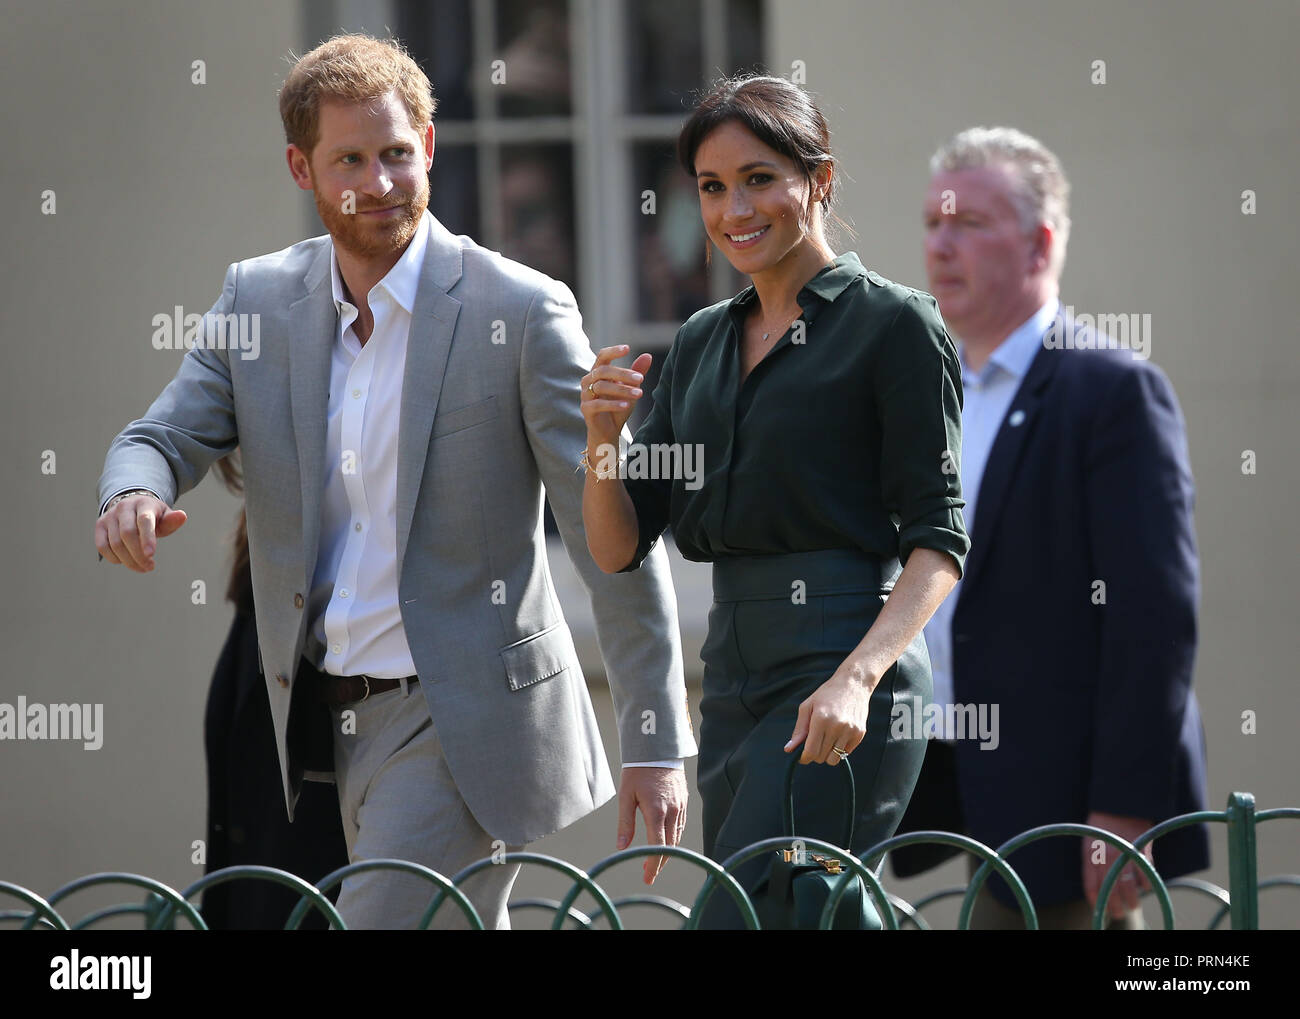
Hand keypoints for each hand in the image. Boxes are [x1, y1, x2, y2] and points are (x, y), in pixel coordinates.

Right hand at [95, 494, 186, 571]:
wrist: (132, 506)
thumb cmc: (154, 515)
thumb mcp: (165, 516)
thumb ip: (172, 520)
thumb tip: (182, 516)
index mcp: (143, 504)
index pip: (144, 521)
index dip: (147, 538)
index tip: (151, 555)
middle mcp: (124, 507)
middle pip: (127, 534)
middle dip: (138, 555)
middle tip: (150, 567)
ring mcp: (109, 516)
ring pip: (115, 543)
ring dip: (128, 560)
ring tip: (142, 567)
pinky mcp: (100, 525)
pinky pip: (102, 546)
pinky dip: (114, 558)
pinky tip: (127, 561)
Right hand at [580, 345, 650, 448]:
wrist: (609, 430)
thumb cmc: (618, 406)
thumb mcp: (631, 388)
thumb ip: (637, 372)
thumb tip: (648, 356)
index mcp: (598, 372)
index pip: (602, 356)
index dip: (613, 351)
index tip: (627, 348)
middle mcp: (588, 380)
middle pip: (603, 371)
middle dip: (623, 374)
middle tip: (641, 379)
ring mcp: (585, 395)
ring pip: (601, 386)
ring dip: (622, 390)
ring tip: (639, 394)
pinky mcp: (585, 409)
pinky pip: (598, 404)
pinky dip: (613, 404)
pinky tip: (627, 405)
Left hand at [616, 766, 687, 884]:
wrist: (657, 749)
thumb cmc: (637, 772)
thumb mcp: (626, 796)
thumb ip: (625, 823)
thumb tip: (621, 847)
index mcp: (656, 811)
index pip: (657, 846)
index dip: (653, 865)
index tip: (647, 878)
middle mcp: (672, 811)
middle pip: (669, 846)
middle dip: (659, 863)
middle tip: (648, 874)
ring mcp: (680, 806)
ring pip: (676, 837)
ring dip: (667, 852)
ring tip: (654, 860)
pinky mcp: (683, 801)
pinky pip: (680, 825)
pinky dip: (673, 838)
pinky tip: (665, 841)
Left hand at [785, 661, 875, 764]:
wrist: (853, 684)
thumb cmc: (827, 694)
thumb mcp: (808, 706)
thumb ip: (799, 730)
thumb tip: (789, 749)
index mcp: (821, 719)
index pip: (811, 751)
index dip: (804, 758)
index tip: (802, 756)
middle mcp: (837, 726)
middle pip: (821, 757)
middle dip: (814, 755)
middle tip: (814, 743)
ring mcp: (850, 731)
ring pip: (834, 759)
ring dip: (827, 755)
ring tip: (826, 741)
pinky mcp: (859, 734)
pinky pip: (846, 753)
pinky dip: (839, 749)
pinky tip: (838, 736)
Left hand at [1082, 810, 1154, 919]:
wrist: (1118, 804)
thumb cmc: (1103, 826)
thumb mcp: (1090, 843)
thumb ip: (1092, 863)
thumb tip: (1097, 888)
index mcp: (1090, 855)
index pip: (1091, 886)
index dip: (1096, 902)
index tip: (1100, 910)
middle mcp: (1106, 857)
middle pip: (1110, 891)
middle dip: (1115, 907)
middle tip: (1120, 914)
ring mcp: (1124, 854)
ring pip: (1128, 887)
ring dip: (1132, 900)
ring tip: (1133, 904)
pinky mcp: (1141, 850)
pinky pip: (1144, 874)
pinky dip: (1145, 884)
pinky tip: (1144, 887)